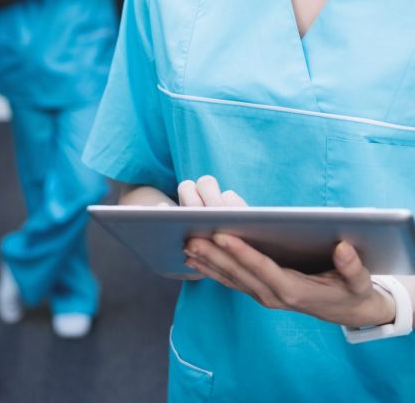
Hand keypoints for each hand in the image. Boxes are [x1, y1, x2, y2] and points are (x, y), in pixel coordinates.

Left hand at [182, 178, 394, 328]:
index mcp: (295, 291)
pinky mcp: (260, 292)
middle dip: (213, 255)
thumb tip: (343, 248)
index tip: (221, 235)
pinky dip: (212, 270)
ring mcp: (265, 296)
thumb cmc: (352, 290)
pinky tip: (195, 259)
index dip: (241, 252)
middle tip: (190, 237)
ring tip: (185, 244)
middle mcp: (274, 296)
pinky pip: (232, 281)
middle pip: (239, 273)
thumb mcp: (359, 281)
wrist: (348, 310)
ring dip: (207, 262)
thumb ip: (352, 266)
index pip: (262, 268)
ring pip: (231, 278)